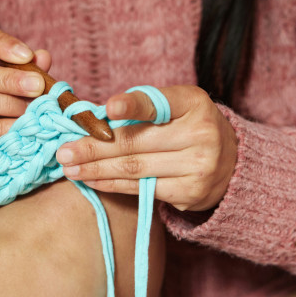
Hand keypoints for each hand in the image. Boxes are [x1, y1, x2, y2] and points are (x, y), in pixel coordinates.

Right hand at [0, 19, 50, 184]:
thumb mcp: (7, 84)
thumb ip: (25, 69)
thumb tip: (43, 58)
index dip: (0, 41)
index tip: (27, 55)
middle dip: (10, 79)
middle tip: (38, 87)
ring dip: (8, 104)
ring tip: (31, 110)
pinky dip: (2, 127)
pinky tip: (19, 128)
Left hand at [55, 85, 236, 211]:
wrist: (232, 161)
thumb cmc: (189, 126)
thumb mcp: (175, 106)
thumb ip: (141, 109)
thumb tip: (91, 120)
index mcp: (193, 103)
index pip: (158, 104)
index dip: (132, 106)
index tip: (108, 108)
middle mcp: (201, 134)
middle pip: (136, 143)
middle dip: (94, 148)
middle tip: (64, 151)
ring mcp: (198, 167)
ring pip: (135, 169)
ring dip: (96, 169)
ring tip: (70, 167)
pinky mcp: (191, 193)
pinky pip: (142, 189)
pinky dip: (113, 184)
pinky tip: (92, 180)